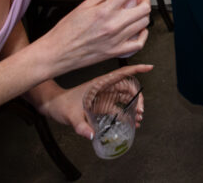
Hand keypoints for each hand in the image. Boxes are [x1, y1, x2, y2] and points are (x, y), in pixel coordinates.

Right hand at [35, 0, 150, 75]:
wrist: (57, 53)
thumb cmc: (66, 32)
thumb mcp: (82, 7)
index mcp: (104, 11)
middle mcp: (113, 25)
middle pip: (142, 9)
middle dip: (144, 0)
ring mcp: (116, 40)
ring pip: (143, 24)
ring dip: (144, 16)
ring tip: (138, 13)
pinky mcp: (116, 52)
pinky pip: (138, 44)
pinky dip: (143, 36)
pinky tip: (139, 30)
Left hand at [37, 64, 152, 138]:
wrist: (53, 106)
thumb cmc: (61, 105)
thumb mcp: (71, 116)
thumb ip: (81, 126)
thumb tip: (92, 135)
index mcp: (99, 84)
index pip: (121, 73)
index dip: (136, 69)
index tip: (149, 67)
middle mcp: (104, 88)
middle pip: (127, 87)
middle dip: (138, 97)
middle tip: (140, 111)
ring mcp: (104, 96)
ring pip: (125, 97)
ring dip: (134, 106)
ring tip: (138, 118)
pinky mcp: (102, 104)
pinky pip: (118, 107)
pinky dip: (126, 113)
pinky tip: (131, 122)